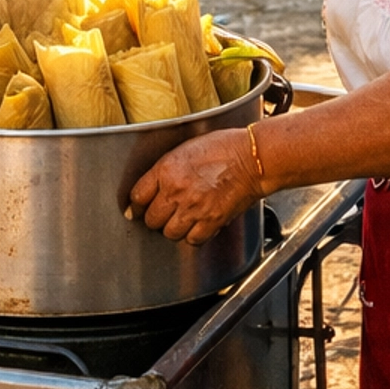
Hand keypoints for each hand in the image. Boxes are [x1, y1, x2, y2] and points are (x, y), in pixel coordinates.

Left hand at [127, 127, 261, 244]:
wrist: (253, 158)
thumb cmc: (224, 148)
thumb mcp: (186, 149)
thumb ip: (166, 170)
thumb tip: (153, 189)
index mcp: (166, 169)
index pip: (138, 196)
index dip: (136, 206)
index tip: (137, 210)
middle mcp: (176, 190)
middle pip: (151, 219)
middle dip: (155, 218)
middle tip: (162, 215)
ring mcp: (193, 207)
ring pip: (169, 233)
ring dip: (173, 229)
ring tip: (181, 221)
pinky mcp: (211, 221)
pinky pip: (192, 240)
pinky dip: (194, 237)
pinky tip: (197, 226)